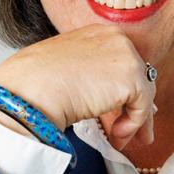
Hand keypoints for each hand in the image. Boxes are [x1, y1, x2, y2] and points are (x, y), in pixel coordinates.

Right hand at [0, 25, 155, 151]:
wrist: (30, 88)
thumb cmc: (34, 82)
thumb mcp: (68, 69)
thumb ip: (92, 76)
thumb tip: (106, 96)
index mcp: (98, 33)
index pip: (121, 63)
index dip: (123, 90)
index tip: (121, 111)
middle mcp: (116, 38)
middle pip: (137, 76)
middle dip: (134, 106)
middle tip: (128, 130)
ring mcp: (126, 55)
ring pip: (143, 94)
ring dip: (132, 121)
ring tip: (117, 140)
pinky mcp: (132, 77)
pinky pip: (142, 108)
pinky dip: (132, 126)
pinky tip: (115, 136)